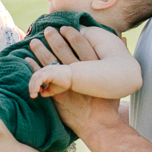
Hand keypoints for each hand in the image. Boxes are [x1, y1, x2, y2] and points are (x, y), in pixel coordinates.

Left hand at [26, 26, 124, 140]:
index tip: (65, 27)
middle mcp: (79, 73)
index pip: (81, 44)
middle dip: (53, 38)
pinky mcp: (56, 94)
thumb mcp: (117, 80)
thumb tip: (125, 39)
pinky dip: (32, 67)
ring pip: (50, 61)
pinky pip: (41, 78)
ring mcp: (66, 84)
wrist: (98, 125)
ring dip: (40, 50)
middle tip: (47, 29)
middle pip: (63, 50)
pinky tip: (26, 59)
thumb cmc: (108, 104)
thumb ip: (119, 58)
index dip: (72, 34)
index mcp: (94, 67)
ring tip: (33, 41)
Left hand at [28, 63, 72, 98]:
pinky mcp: (49, 72)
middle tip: (32, 96)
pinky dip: (36, 84)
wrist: (74, 78)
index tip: (34, 94)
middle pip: (34, 77)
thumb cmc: (65, 82)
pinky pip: (40, 78)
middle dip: (31, 87)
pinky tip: (36, 91)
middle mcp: (45, 70)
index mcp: (45, 73)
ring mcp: (47, 70)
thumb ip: (46, 91)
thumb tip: (40, 94)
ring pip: (35, 77)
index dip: (32, 86)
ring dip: (32, 87)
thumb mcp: (53, 89)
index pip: (35, 78)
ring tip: (33, 95)